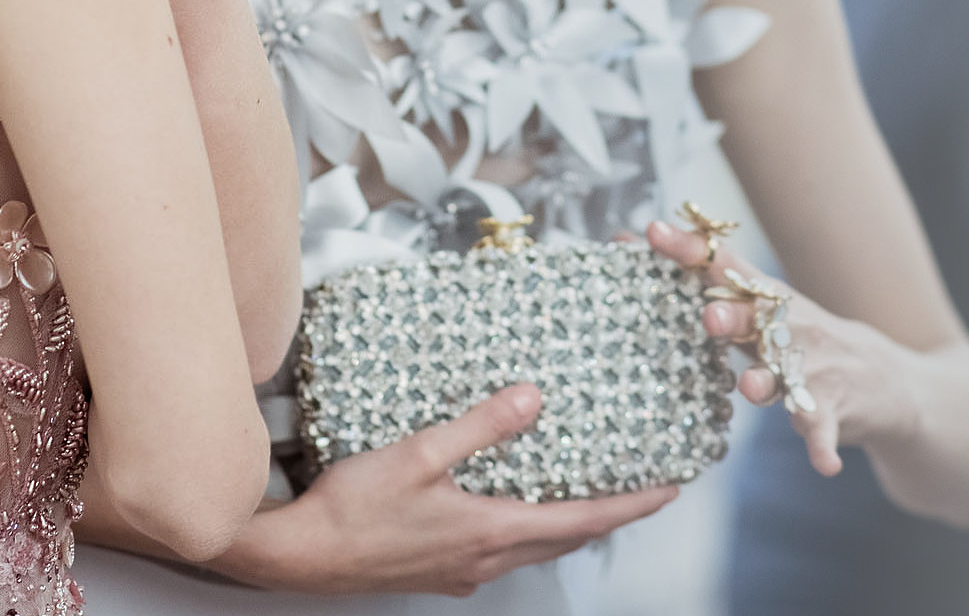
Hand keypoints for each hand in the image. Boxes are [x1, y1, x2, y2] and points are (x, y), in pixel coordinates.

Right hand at [219, 385, 676, 595]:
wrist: (300, 556)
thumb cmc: (351, 509)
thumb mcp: (419, 454)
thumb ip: (480, 426)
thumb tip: (533, 398)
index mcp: (491, 531)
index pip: (582, 519)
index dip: (630, 505)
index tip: (668, 490)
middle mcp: (485, 559)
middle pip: (566, 538)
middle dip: (608, 514)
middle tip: (641, 491)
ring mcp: (462, 570)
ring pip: (534, 546)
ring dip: (567, 522)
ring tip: (587, 494)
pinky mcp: (439, 570)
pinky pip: (501, 551)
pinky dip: (526, 528)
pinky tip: (509, 508)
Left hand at [645, 218, 921, 481]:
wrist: (885, 379)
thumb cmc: (804, 342)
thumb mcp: (765, 316)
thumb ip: (716, 297)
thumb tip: (644, 259)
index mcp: (768, 299)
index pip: (725, 266)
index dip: (689, 249)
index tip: (652, 233)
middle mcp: (791, 327)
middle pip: (757, 319)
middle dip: (733, 317)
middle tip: (709, 316)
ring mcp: (816, 369)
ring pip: (785, 374)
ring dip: (766, 381)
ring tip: (750, 389)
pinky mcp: (835, 409)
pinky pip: (825, 429)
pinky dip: (823, 446)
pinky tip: (825, 465)